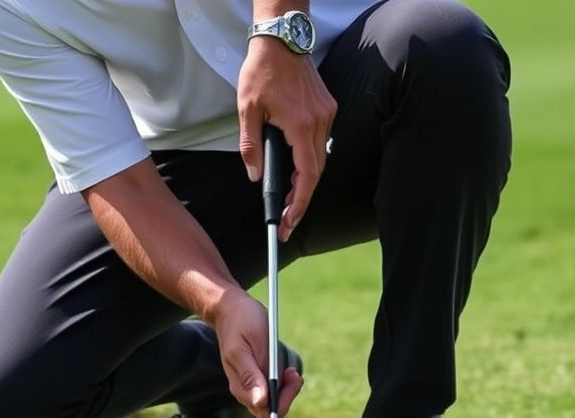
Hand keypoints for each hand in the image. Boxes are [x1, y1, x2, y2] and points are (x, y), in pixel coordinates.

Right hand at [213, 291, 303, 417]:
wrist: (230, 310)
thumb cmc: (242, 322)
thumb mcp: (250, 343)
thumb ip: (253, 374)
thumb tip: (259, 401)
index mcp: (240, 382)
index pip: (264, 409)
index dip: (282, 400)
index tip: (291, 377)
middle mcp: (243, 388)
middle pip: (269, 409)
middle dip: (287, 395)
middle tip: (293, 373)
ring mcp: (248, 385)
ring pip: (272, 402)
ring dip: (286, 389)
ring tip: (290, 370)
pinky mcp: (254, 379)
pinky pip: (271, 391)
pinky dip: (283, 384)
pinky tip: (285, 370)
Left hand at [238, 36, 336, 242]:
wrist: (281, 41)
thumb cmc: (262, 71)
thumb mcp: (247, 110)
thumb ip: (251, 146)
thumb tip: (255, 175)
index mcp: (299, 125)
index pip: (306, 175)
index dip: (300, 202)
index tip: (290, 220)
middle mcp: (318, 122)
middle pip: (316, 171)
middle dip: (302, 198)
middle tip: (287, 217)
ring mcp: (326, 114)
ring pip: (321, 157)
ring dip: (306, 179)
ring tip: (290, 196)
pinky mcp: (327, 108)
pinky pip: (322, 141)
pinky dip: (310, 158)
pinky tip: (298, 165)